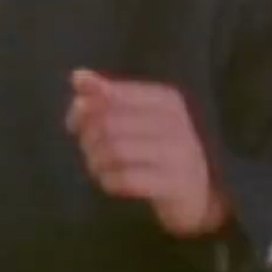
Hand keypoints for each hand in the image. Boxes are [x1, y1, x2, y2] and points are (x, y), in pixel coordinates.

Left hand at [67, 70, 229, 237]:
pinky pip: (126, 179)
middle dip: (88, 138)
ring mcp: (178, 154)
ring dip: (95, 161)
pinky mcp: (175, 185)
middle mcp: (176, 122)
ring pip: (115, 151)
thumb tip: (78, 77)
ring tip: (97, 166)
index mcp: (165, 99)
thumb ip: (106, 96)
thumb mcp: (137, 116)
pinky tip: (109, 181)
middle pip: (109, 123)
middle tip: (87, 149)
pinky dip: (108, 180)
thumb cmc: (159, 148)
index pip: (112, 95)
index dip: (83, 109)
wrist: (198, 194)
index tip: (73, 124)